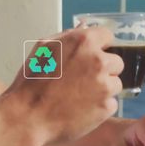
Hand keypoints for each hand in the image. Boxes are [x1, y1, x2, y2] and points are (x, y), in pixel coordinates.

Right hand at [5, 26, 123, 144]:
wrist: (28, 117)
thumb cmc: (31, 83)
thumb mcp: (43, 49)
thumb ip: (67, 36)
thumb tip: (83, 28)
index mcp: (83, 42)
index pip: (108, 36)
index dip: (100, 46)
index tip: (93, 55)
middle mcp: (98, 61)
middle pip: (116, 62)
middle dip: (104, 69)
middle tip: (84, 79)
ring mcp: (105, 85)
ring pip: (115, 84)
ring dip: (103, 89)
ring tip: (80, 96)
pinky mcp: (107, 107)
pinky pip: (111, 103)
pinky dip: (100, 107)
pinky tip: (81, 108)